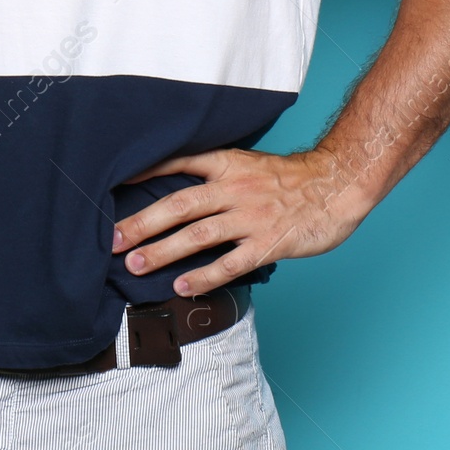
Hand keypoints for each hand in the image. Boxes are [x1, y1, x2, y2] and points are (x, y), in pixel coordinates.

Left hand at [110, 147, 369, 296]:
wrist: (336, 185)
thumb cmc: (291, 179)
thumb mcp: (250, 164)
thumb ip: (220, 176)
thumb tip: (184, 192)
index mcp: (228, 163)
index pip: (179, 162)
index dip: (147, 171)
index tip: (116, 182)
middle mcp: (234, 187)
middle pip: (179, 204)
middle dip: (142, 223)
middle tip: (112, 239)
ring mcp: (250, 216)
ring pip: (197, 235)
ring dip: (163, 251)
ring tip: (135, 265)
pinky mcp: (266, 243)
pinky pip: (229, 263)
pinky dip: (203, 276)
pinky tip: (181, 286)